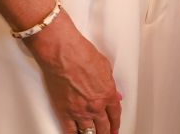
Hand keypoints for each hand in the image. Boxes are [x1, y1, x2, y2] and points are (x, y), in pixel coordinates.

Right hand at [29, 13, 122, 133]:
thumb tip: (114, 94)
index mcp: (107, 94)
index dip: (116, 124)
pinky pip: (71, 131)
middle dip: (106, 132)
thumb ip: (110, 83)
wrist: (63, 53)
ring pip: (89, 132)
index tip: (115, 128)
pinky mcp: (64, 112)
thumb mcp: (105, 66)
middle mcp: (95, 106)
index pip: (115, 114)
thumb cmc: (81, 54)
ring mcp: (80, 111)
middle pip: (103, 127)